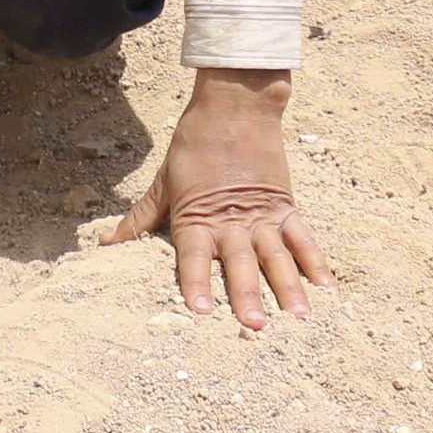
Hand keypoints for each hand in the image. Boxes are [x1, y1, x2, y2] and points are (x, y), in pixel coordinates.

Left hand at [106, 68, 329, 331]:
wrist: (235, 107)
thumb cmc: (193, 144)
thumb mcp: (164, 181)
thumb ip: (141, 218)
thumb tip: (106, 243)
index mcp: (197, 216)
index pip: (193, 257)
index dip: (195, 283)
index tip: (199, 311)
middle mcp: (232, 221)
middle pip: (240, 263)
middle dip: (247, 295)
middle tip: (255, 326)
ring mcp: (263, 215)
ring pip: (276, 256)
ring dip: (288, 286)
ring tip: (298, 316)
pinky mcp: (285, 205)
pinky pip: (302, 238)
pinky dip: (315, 261)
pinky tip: (326, 286)